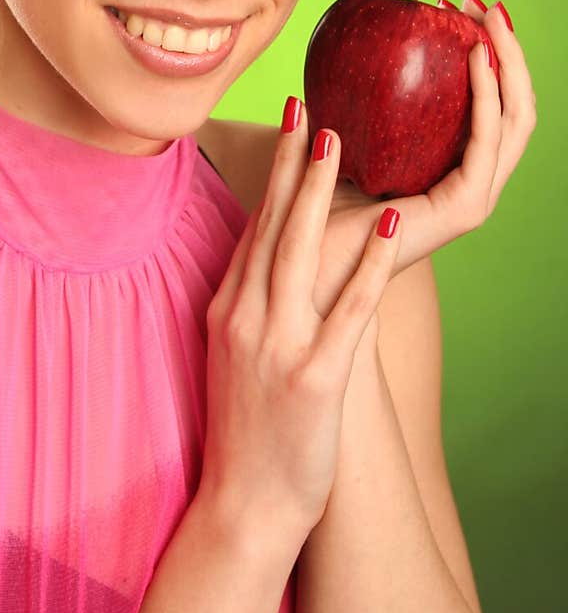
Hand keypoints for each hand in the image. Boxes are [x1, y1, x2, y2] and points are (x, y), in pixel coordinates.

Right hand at [199, 110, 403, 539]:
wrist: (242, 506)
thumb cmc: (247, 432)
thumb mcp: (235, 356)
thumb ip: (251, 306)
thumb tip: (272, 261)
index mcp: (227, 310)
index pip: (252, 228)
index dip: (273, 175)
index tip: (289, 126)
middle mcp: (245, 318)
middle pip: (270, 224)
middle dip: (292, 162)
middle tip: (307, 106)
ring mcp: (276, 346)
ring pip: (297, 251)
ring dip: (319, 190)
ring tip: (338, 138)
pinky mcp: (312, 378)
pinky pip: (345, 310)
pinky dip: (365, 264)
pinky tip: (384, 226)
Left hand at [310, 0, 536, 319]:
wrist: (298, 258)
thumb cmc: (307, 199)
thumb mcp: (333, 133)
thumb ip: (347, 98)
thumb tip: (341, 42)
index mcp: (447, 164)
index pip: (489, 101)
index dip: (487, 50)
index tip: (460, 2)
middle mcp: (468, 179)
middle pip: (513, 106)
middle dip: (506, 48)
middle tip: (481, 2)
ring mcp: (472, 196)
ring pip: (515, 121)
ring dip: (507, 64)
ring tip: (487, 19)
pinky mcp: (464, 209)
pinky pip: (486, 145)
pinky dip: (487, 98)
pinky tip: (475, 60)